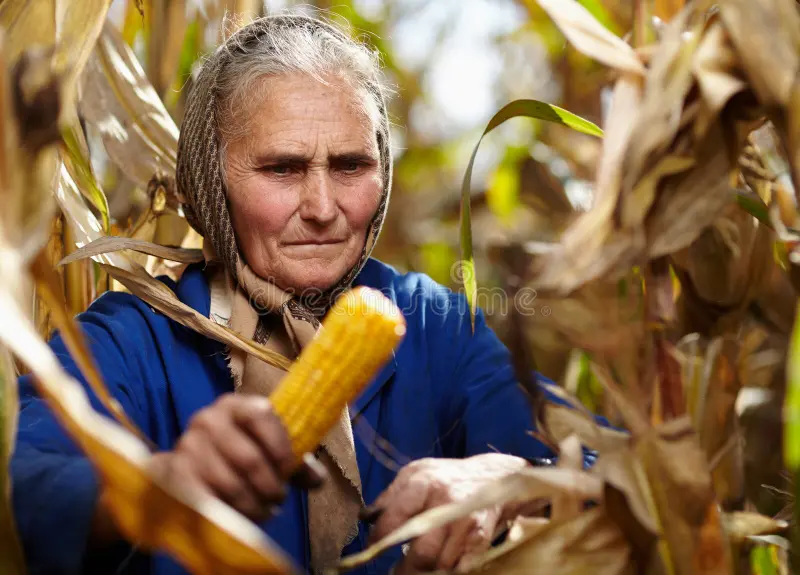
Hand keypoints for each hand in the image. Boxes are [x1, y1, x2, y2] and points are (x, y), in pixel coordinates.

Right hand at [148, 393, 325, 520]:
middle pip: (249, 458)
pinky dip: (230, 515)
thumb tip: (316, 479)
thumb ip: (294, 461)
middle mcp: (208, 420)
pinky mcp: (175, 475)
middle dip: (270, 486)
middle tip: (277, 499)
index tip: (287, 470)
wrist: (184, 469)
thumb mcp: (266, 450)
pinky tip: (240, 519)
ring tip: (263, 511)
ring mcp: (188, 446)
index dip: (280, 446)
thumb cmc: (236, 455)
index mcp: (234, 405)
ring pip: (232, 486)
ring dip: (254, 506)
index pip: (262, 415)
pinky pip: (210, 502)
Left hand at [366, 453, 528, 572]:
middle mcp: (446, 502)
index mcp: (424, 483)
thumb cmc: (447, 477)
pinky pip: (460, 568)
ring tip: (415, 569)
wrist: (494, 476)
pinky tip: (439, 566)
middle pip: (421, 552)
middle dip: (405, 569)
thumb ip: (390, 495)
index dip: (379, 540)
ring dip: (426, 572)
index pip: (394, 520)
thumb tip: (365, 518)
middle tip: (395, 572)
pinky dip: (448, 571)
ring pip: (441, 565)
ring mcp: (466, 523)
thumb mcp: (417, 473)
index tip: (372, 550)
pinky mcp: (481, 538)